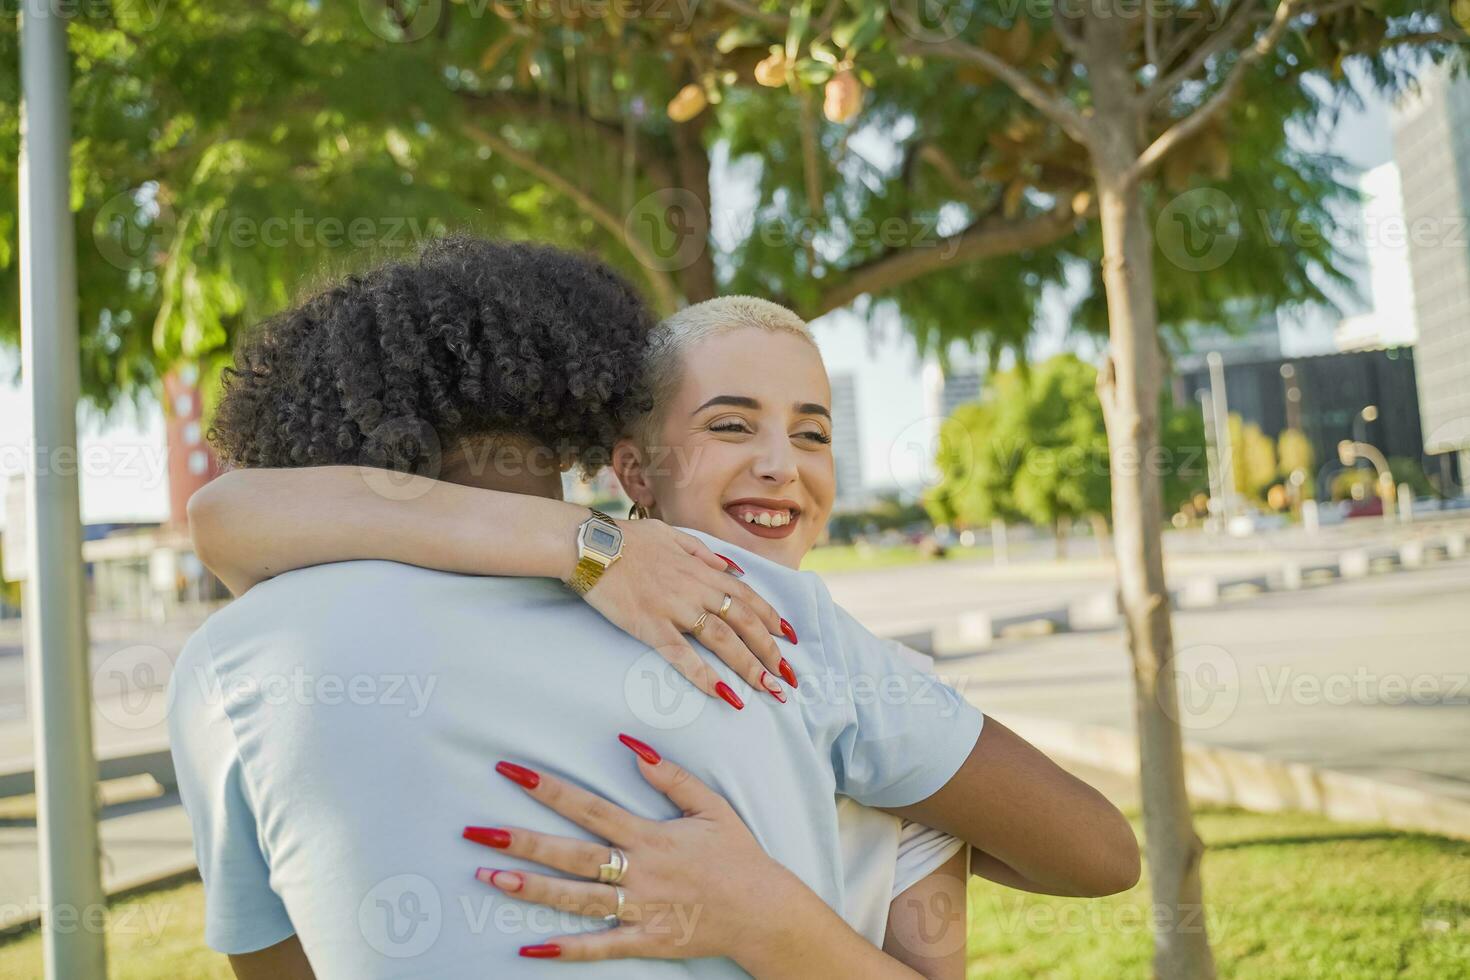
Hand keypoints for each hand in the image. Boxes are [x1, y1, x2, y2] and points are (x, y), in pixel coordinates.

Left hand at [465, 735, 807, 967]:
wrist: (764, 911)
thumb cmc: (737, 855)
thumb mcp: (710, 806)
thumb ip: (670, 775)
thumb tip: (630, 744)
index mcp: (651, 835)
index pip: (589, 806)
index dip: (547, 788)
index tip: (511, 770)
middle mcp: (639, 871)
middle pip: (570, 853)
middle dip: (521, 840)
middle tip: (475, 830)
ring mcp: (639, 909)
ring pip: (575, 899)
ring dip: (530, 889)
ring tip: (488, 878)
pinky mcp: (644, 941)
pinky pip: (598, 947)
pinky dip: (564, 949)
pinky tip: (527, 948)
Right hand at [578, 518, 797, 707]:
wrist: (591, 544)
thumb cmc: (628, 539)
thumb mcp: (672, 535)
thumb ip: (703, 552)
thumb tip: (730, 567)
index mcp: (701, 569)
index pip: (746, 595)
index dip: (771, 617)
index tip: (789, 636)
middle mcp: (695, 589)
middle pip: (743, 622)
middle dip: (769, 651)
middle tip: (787, 676)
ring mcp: (674, 608)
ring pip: (722, 640)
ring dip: (749, 666)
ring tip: (768, 690)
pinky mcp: (650, 626)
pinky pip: (682, 655)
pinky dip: (705, 675)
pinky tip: (723, 693)